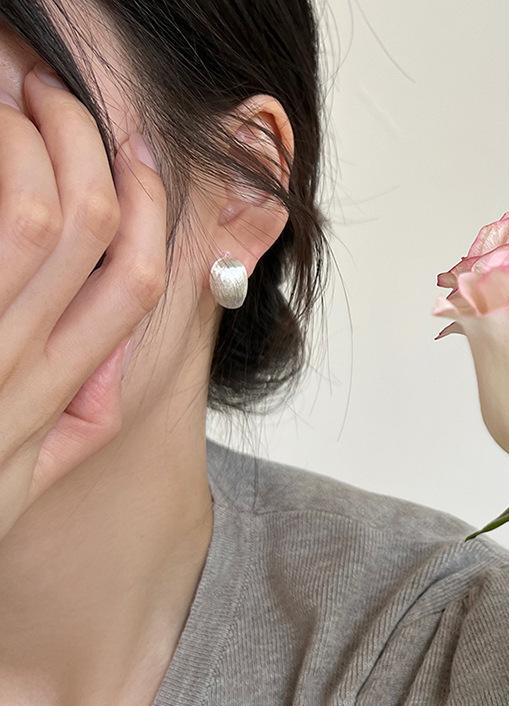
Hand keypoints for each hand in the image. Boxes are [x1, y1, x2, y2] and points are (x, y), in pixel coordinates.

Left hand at [0, 62, 166, 536]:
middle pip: (97, 228)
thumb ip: (78, 415)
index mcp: (69, 398)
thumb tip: (113, 353)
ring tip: (10, 97)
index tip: (137, 150)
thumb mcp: (33, 466)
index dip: (149, 206)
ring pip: (43, 213)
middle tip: (56, 90)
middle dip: (86, 141)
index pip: (138, 282)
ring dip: (33, 136)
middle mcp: (30, 370)